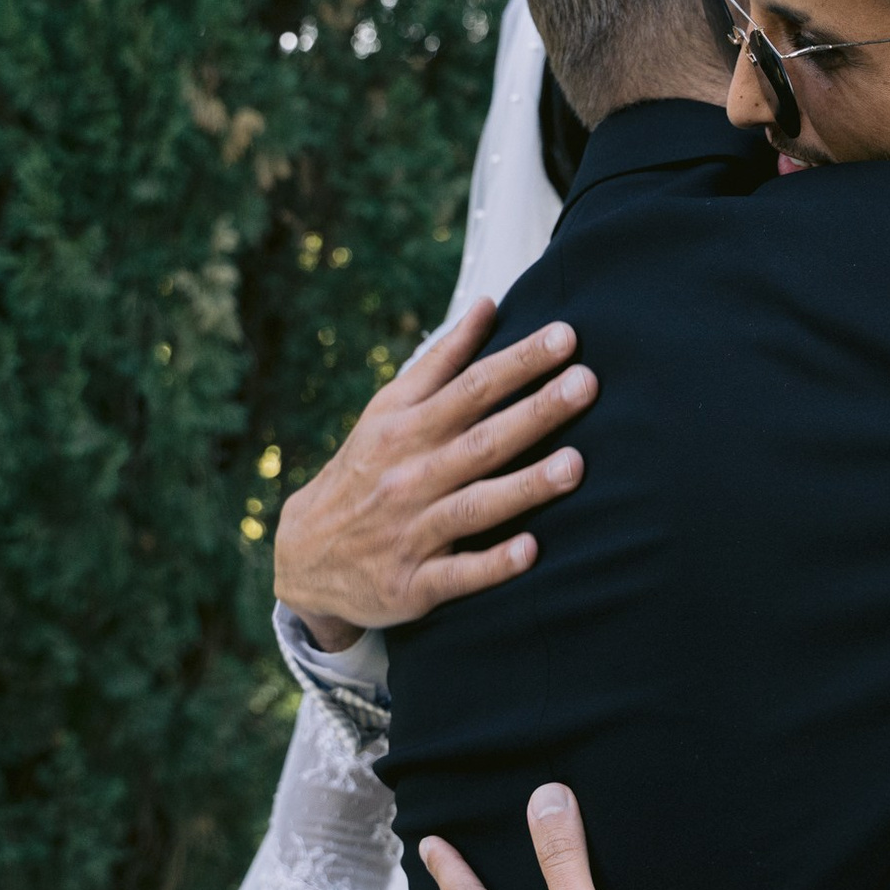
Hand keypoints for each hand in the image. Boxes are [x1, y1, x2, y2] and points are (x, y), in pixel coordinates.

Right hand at [274, 299, 597, 647]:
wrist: (302, 557)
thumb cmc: (365, 470)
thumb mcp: (388, 411)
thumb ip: (442, 362)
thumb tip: (489, 305)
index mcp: (406, 429)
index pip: (470, 387)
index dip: (518, 362)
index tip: (566, 336)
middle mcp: (409, 476)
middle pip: (481, 440)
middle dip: (535, 412)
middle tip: (586, 384)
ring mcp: (411, 532)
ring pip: (474, 506)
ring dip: (524, 487)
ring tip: (574, 465)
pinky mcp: (412, 584)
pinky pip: (456, 575)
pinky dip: (491, 565)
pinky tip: (531, 551)